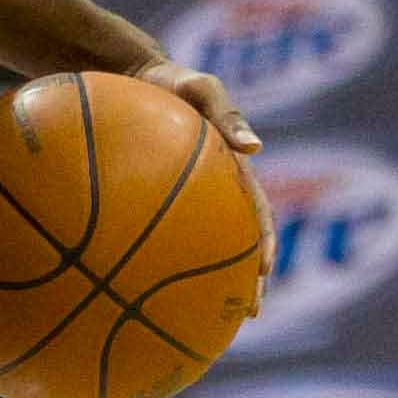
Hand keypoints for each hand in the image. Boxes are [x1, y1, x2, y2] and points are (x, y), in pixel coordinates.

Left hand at [132, 56, 274, 305]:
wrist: (133, 76)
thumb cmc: (171, 81)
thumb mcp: (201, 86)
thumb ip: (227, 112)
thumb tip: (256, 146)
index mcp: (232, 172)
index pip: (256, 215)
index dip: (264, 245)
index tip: (264, 274)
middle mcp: (213, 193)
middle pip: (235, 243)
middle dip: (245, 280)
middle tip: (248, 315)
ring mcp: (184, 202)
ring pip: (198, 250)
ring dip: (205, 283)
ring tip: (201, 321)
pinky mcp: (153, 202)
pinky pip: (155, 239)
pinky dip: (153, 265)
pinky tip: (134, 294)